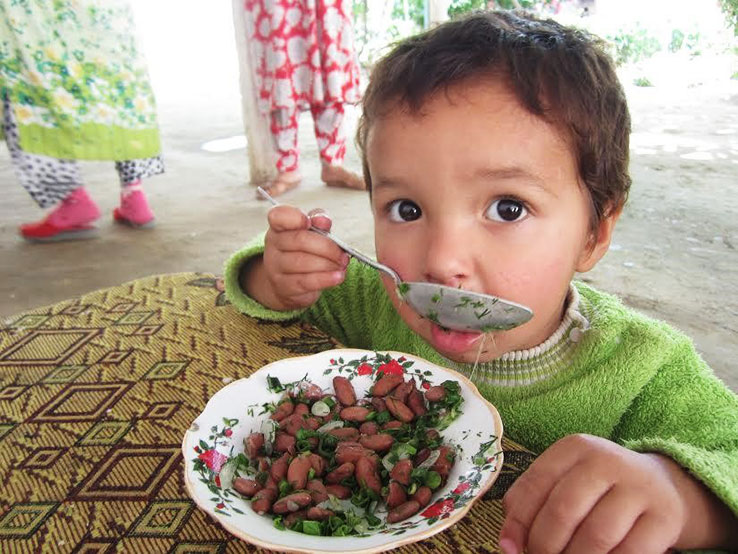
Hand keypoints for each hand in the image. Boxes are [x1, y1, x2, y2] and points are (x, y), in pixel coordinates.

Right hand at [243, 204, 348, 310]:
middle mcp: (273, 245)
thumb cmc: (304, 253)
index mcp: (279, 227)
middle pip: (299, 240)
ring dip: (328, 264)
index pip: (278, 216)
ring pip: (303, 262)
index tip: (309, 222)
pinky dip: (325, 279)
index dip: (294, 217)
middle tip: (343, 254)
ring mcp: (275, 267)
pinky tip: (337, 277)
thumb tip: (324, 220)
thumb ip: (319, 223)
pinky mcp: (283, 287)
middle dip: (327, 247)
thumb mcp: (312, 234)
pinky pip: (306, 282)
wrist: (289, 284)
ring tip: (342, 265)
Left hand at [499, 434, 689, 553]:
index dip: (518, 522)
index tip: (510, 548)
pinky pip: (629, 552)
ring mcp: (638, 487)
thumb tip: (508, 544)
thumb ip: (531, 505)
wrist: (663, 487)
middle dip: (544, 545)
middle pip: (563, 510)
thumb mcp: (564, 481)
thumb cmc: (598, 489)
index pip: (535, 484)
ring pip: (596, 535)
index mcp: (574, 448)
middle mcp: (606, 461)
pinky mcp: (664, 517)